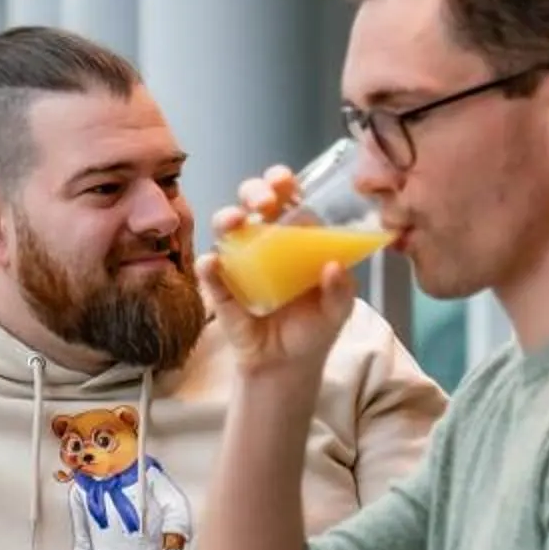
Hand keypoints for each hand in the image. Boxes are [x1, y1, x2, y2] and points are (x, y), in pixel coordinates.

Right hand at [197, 167, 357, 380]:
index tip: (284, 182)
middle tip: (263, 201)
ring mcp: (240, 262)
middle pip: (252, 202)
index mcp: (295, 236)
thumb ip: (340, 290)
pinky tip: (213, 263)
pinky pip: (210, 272)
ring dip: (228, 218)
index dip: (283, 184)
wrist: (287, 366)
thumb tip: (333, 267)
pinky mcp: (221, 288)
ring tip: (236, 222)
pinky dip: (209, 265)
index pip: (288, 199)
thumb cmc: (313, 328)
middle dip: (254, 191)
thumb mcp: (337, 311)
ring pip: (226, 227)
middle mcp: (265, 241)